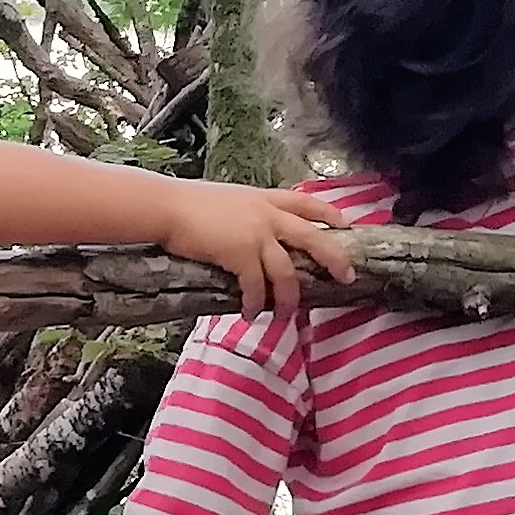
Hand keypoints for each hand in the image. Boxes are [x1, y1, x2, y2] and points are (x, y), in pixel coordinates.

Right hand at [159, 180, 354, 313]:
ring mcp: (256, 234)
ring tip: (284, 316)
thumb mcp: (230, 200)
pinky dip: (254, 303)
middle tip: (347, 276)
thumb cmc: (190, 203)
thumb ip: (248, 213)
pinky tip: (250, 314)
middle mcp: (267, 215)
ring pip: (286, 272)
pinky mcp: (240, 254)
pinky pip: (256, 286)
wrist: (167, 207)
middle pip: (312, 238)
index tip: (344, 224)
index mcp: (264, 199)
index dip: (328, 213)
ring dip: (288, 298)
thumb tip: (254, 234)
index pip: (305, 203)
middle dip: (334, 258)